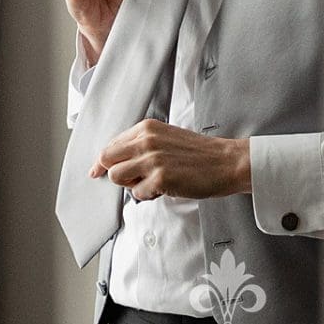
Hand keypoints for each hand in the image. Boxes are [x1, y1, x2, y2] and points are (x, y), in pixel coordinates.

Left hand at [92, 119, 251, 200]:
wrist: (226, 162)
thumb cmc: (199, 153)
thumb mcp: (166, 138)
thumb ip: (141, 145)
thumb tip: (114, 162)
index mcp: (146, 128)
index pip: (111, 144)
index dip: (103, 161)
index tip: (96, 171)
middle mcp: (146, 140)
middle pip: (107, 160)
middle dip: (116, 173)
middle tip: (134, 179)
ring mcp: (152, 159)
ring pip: (117, 178)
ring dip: (131, 185)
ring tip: (152, 183)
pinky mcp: (161, 179)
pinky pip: (138, 194)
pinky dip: (149, 195)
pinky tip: (165, 188)